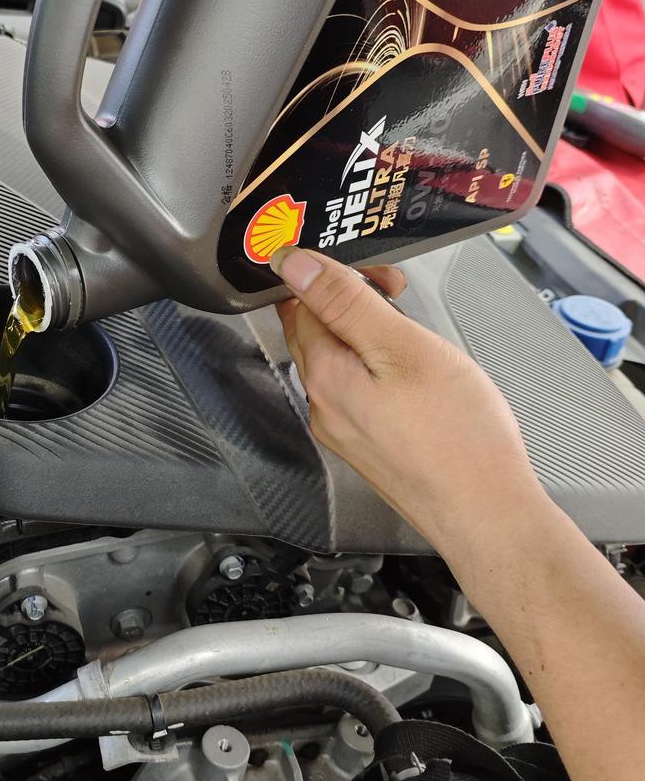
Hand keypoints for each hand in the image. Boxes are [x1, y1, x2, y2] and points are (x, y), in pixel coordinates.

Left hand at [271, 247, 544, 546]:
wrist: (487, 516)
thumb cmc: (459, 440)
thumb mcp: (404, 349)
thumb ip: (345, 303)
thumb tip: (293, 264)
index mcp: (323, 376)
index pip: (296, 303)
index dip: (331, 274)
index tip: (375, 271)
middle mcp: (322, 406)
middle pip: (315, 331)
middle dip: (349, 300)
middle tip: (398, 292)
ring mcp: (343, 429)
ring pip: (338, 360)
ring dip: (366, 332)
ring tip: (413, 331)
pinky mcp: (368, 445)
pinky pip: (358, 390)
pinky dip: (378, 367)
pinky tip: (414, 372)